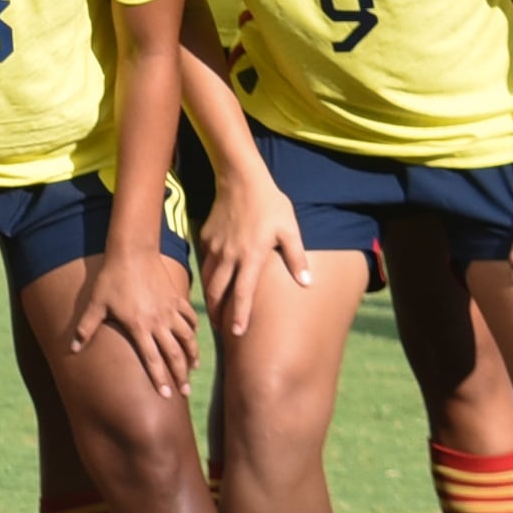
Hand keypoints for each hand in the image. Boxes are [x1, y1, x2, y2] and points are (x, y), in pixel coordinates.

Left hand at [63, 223, 202, 403]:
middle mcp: (159, 322)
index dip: (160, 379)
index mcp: (140, 327)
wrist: (132, 251)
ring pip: (188, 338)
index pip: (153, 360)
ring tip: (193, 369)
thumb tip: (72, 347)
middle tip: (184, 392)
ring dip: (192, 355)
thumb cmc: (111, 278)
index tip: (167, 396)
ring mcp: (171, 310)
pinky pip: (190, 318)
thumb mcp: (96, 303)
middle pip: (175, 354)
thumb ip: (86, 327)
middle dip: (180, 375)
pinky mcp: (177, 299)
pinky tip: (193, 337)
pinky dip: (194, 330)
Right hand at [194, 167, 314, 336]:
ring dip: (210, 300)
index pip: (244, 294)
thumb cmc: (270, 204)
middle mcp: (229, 256)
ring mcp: (215, 247)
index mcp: (252, 257)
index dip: (240, 315)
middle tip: (222, 330)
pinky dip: (207, 278)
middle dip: (219, 314)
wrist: (240, 179)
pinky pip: (205, 263)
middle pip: (218, 292)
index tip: (237, 333)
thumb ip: (296, 258)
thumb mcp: (290, 229)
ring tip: (214, 313)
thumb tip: (308, 283)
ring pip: (208, 280)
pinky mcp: (206, 238)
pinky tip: (211, 284)